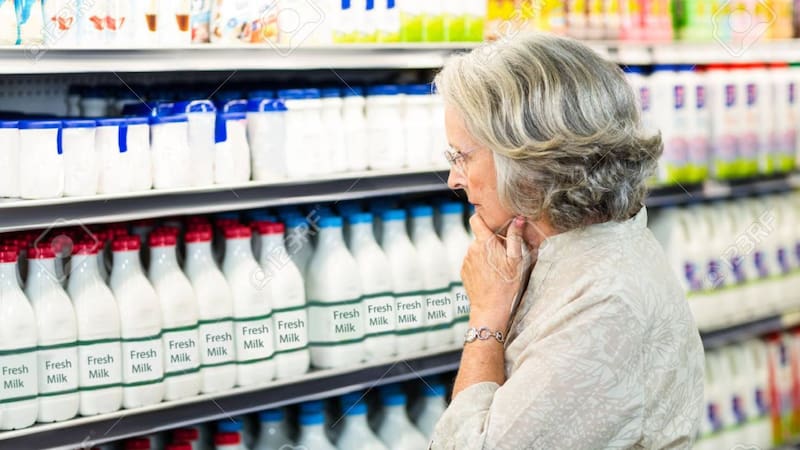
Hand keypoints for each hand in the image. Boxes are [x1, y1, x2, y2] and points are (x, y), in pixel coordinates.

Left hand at [462, 214, 527, 328]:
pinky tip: (490, 275)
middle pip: (480, 236)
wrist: (490, 308)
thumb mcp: (516, 260)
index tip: (494, 224)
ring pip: (477, 249)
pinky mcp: (464, 271)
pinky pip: (473, 261)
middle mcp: (472, 249)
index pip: (476, 219)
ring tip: (498, 267)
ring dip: (486, 253)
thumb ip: (515, 237)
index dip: (483, 218)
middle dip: (491, 241)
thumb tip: (518, 219)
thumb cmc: (507, 284)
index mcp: (484, 243)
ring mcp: (466, 260)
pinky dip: (480, 263)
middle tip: (504, 253)